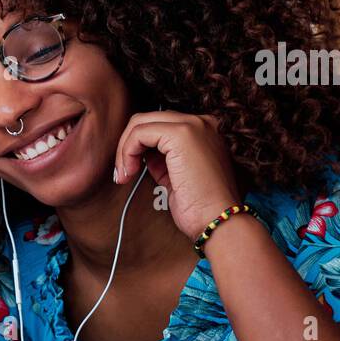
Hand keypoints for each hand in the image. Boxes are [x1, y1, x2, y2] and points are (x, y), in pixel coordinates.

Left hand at [113, 111, 240, 239]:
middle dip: (127, 145)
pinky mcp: (181, 134)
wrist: (217, 221)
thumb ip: (162, 160)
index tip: (129, 171)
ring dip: (125, 150)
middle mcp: (201, 123)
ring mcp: (193, 125)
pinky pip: (140, 132)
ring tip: (125, 175)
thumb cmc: (201, 207)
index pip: (160, 125)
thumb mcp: (177, 176)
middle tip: (122, 173)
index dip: (139, 146)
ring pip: (141, 123)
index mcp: (204, 131)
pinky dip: (127, 151)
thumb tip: (142, 154)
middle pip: (148, 119)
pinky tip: (129, 172)